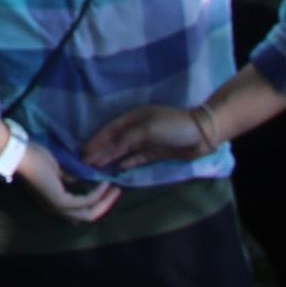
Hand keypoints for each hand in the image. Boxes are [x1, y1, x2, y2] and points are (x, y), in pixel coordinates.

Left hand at [14, 145, 120, 223]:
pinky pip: (85, 202)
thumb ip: (69, 179)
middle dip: (105, 205)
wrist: (20, 154)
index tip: (109, 189)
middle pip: (87, 217)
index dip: (97, 203)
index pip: (79, 211)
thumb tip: (83, 180)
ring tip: (116, 188)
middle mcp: (55, 210)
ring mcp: (57, 208)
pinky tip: (105, 183)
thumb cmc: (35, 158)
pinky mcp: (60, 202)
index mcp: (53, 203)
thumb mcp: (57, 170)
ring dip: (105, 201)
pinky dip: (97, 194)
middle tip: (117, 191)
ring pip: (89, 213)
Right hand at [84, 101, 217, 169]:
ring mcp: (146, 141)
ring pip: (123, 151)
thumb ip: (127, 139)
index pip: (109, 130)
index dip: (96, 140)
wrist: (202, 134)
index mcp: (133, 117)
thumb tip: (109, 149)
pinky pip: (136, 158)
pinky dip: (126, 163)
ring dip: (110, 158)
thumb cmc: (173, 126)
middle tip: (84, 163)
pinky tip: (117, 169)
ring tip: (96, 168)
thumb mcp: (147, 129)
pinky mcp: (155, 152)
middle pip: (114, 141)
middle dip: (100, 151)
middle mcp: (137, 128)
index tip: (83, 151)